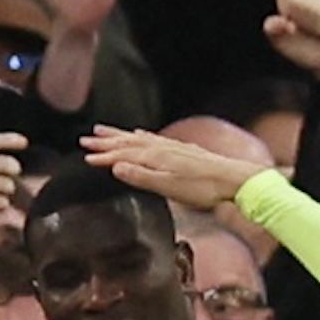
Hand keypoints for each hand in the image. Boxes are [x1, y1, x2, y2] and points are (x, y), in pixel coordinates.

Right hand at [82, 126, 265, 212]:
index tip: (86, 157)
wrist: (233, 179)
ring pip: (139, 138)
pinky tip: (140, 134)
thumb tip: (116, 167)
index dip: (104, 156)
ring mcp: (172, 147)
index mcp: (156, 157)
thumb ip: (142, 177)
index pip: (123, 154)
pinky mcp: (181, 150)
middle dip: (106, 141)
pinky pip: (153, 138)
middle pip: (128, 142)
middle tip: (86, 139)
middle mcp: (162, 148)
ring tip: (104, 131)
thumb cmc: (203, 188)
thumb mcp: (170, 187)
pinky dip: (140, 136)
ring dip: (120, 136)